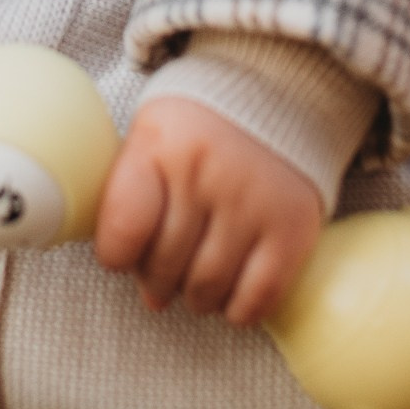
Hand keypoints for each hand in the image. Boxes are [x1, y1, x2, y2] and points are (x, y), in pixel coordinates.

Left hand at [93, 98, 323, 324]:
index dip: (116, 257)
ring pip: (208, 287)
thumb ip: (126, 196)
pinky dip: (238, 309)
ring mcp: (253, 201)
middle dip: (156, 284)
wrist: (274, 99)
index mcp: (161, 146)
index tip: (123, 257)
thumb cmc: (196, 133)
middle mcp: (206, 173)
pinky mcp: (293, 228)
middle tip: (163, 278)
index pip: (123, 228)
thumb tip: (127, 272)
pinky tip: (232, 293)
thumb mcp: (149, 139)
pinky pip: (257, 297)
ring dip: (196, 299)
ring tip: (195, 283)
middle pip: (165, 266)